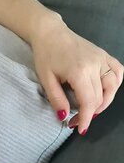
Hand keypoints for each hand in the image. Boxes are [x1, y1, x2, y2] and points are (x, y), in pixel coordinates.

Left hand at [31, 18, 123, 135]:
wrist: (51, 33)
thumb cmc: (46, 55)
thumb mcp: (46, 79)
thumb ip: (57, 99)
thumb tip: (64, 116)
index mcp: (79, 72)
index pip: (89, 102)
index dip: (86, 119)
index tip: (80, 129)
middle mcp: (95, 65)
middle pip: (100, 97)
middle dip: (90, 114)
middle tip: (76, 121)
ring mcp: (102, 59)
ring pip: (113, 86)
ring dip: (105, 102)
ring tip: (90, 110)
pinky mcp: (104, 55)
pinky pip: (117, 72)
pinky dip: (115, 84)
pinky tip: (105, 92)